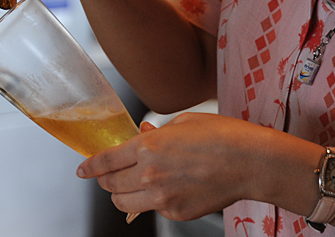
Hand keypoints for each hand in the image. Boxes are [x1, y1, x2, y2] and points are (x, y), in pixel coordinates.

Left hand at [76, 113, 280, 220]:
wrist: (253, 163)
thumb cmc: (222, 136)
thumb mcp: (182, 123)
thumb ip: (154, 133)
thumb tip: (141, 136)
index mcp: (148, 146)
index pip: (105, 160)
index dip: (89, 166)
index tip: (82, 168)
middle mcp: (150, 174)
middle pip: (110, 184)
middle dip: (104, 179)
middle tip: (108, 174)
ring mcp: (162, 197)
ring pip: (123, 203)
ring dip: (120, 194)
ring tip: (128, 185)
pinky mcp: (176, 213)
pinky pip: (151, 210)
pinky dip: (148, 201)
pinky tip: (161, 189)